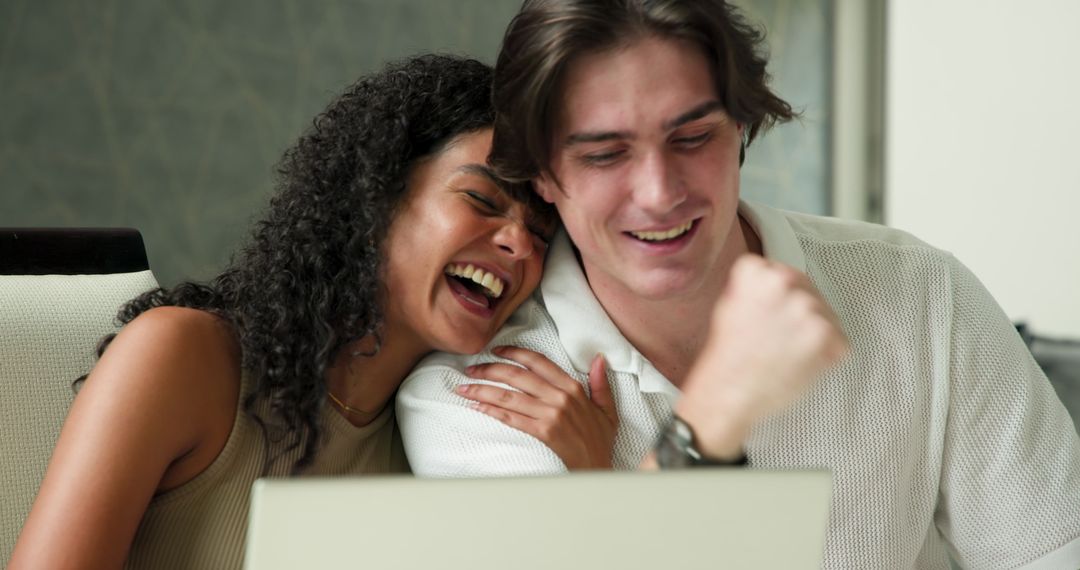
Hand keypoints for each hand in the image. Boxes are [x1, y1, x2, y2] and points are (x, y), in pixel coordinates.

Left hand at [456, 346, 617, 468]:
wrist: (597, 468)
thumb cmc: (599, 439)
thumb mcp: (607, 408)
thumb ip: (600, 382)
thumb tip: (598, 358)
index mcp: (573, 387)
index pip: (538, 361)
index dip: (514, 353)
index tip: (496, 350)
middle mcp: (560, 397)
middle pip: (518, 376)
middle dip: (490, 370)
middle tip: (471, 369)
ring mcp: (551, 415)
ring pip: (509, 396)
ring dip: (482, 390)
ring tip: (464, 388)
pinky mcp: (542, 432)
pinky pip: (511, 418)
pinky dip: (491, 411)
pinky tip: (476, 407)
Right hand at [677, 255, 848, 458]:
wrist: (730, 393)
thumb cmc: (728, 359)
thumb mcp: (728, 306)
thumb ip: (752, 287)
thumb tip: (773, 282)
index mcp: (759, 275)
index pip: (777, 270)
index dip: (773, 293)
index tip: (770, 307)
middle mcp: (787, 286)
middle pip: (805, 288)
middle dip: (796, 310)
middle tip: (778, 335)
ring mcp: (811, 311)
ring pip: (824, 314)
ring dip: (812, 332)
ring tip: (787, 351)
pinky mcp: (829, 337)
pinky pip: (839, 341)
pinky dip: (827, 354)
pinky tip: (801, 361)